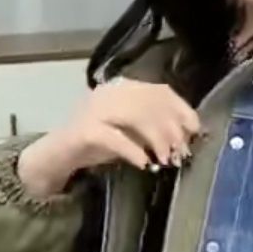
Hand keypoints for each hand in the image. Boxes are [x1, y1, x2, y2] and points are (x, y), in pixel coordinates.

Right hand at [18, 79, 200, 197]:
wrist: (57, 154)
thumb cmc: (97, 143)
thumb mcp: (131, 131)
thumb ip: (154, 127)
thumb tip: (187, 134)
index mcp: (123, 87)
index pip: (160, 90)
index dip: (181, 110)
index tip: (195, 130)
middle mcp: (109, 92)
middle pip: (151, 103)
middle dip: (172, 129)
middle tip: (181, 153)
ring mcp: (95, 109)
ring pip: (136, 116)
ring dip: (156, 140)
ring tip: (165, 160)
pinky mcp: (85, 130)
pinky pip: (116, 138)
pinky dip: (134, 151)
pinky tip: (144, 164)